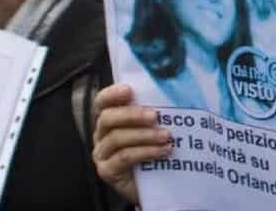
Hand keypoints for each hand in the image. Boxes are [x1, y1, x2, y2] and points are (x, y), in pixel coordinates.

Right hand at [91, 84, 170, 204]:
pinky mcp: (107, 171)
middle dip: (131, 115)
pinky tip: (163, 151)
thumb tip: (173, 91)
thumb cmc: (155, 149)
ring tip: (166, 136)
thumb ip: (156, 111)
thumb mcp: (155, 127)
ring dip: (144, 135)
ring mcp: (102, 154)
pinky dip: (145, 152)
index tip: (129, 90)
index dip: (112, 94)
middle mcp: (102, 135)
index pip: (102, 102)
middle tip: (154, 116)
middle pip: (107, 118)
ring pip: (117, 139)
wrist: (156, 184)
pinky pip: (124, 158)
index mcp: (110, 119)